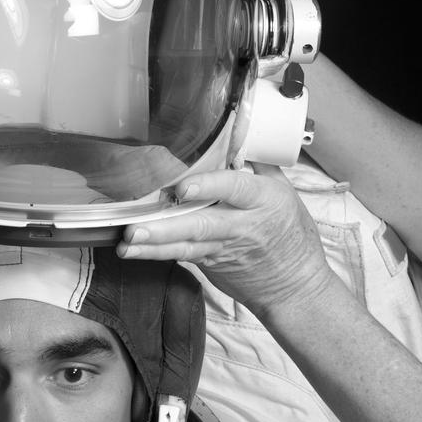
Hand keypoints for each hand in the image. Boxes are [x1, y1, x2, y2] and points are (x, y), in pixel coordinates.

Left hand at [117, 165, 334, 320]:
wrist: (295, 285)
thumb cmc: (291, 233)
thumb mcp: (284, 192)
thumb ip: (257, 165)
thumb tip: (237, 136)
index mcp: (262, 200)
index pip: (235, 188)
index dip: (209, 186)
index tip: (183, 187)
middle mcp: (241, 225)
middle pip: (200, 224)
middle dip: (165, 227)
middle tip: (135, 228)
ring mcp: (223, 248)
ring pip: (185, 245)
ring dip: (153, 245)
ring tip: (126, 243)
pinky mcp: (211, 263)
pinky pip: (182, 256)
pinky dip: (157, 253)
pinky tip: (133, 251)